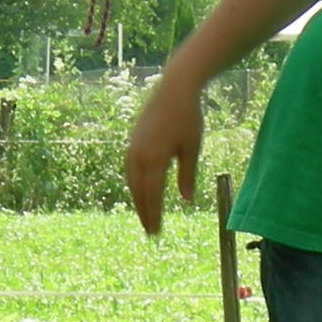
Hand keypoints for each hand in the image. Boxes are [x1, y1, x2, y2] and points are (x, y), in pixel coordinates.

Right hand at [123, 75, 203, 235]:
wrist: (174, 89)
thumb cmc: (188, 118)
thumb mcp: (192, 149)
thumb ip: (187, 176)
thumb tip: (186, 201)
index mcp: (155, 160)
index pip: (152, 195)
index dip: (154, 215)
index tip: (156, 232)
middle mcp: (139, 156)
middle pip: (139, 192)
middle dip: (144, 212)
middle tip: (150, 231)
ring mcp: (133, 148)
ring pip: (132, 181)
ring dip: (137, 200)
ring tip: (144, 215)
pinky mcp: (132, 141)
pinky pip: (130, 169)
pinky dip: (134, 184)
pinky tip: (140, 190)